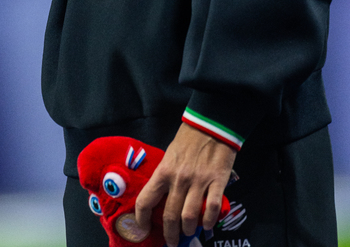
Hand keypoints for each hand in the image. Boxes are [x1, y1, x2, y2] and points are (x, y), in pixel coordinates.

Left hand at [135, 123, 235, 246]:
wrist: (210, 125)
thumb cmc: (187, 140)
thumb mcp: (169, 156)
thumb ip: (166, 177)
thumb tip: (161, 200)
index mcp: (163, 172)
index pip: (146, 201)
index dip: (142, 219)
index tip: (143, 229)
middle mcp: (179, 179)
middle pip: (170, 216)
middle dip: (169, 234)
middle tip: (171, 242)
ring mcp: (198, 181)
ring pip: (190, 217)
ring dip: (188, 230)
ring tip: (188, 232)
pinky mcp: (217, 182)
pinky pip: (212, 208)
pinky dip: (209, 221)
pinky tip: (206, 225)